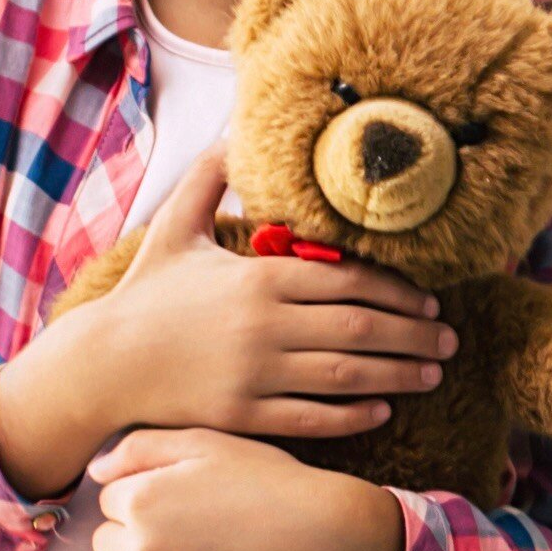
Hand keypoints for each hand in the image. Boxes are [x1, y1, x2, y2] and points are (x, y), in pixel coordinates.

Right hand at [0, 142, 455, 491]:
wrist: (101, 364)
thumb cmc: (144, 296)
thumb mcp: (172, 228)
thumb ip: (206, 177)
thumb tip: (232, 132)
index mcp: (259, 277)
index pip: (350, 281)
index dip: (398, 292)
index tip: (430, 300)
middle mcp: (265, 325)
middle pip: (361, 328)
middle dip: (414, 335)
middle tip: (449, 342)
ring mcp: (255, 374)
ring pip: (347, 375)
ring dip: (398, 376)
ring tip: (432, 375)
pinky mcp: (243, 416)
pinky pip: (313, 418)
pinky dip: (353, 415)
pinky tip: (382, 410)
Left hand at [83, 426, 402, 550]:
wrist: (321, 534)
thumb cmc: (267, 481)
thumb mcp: (207, 443)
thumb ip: (142, 447)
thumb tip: (95, 472)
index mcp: (142, 498)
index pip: (108, 501)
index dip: (139, 496)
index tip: (176, 499)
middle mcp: (143, 547)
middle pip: (104, 543)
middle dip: (131, 536)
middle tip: (178, 531)